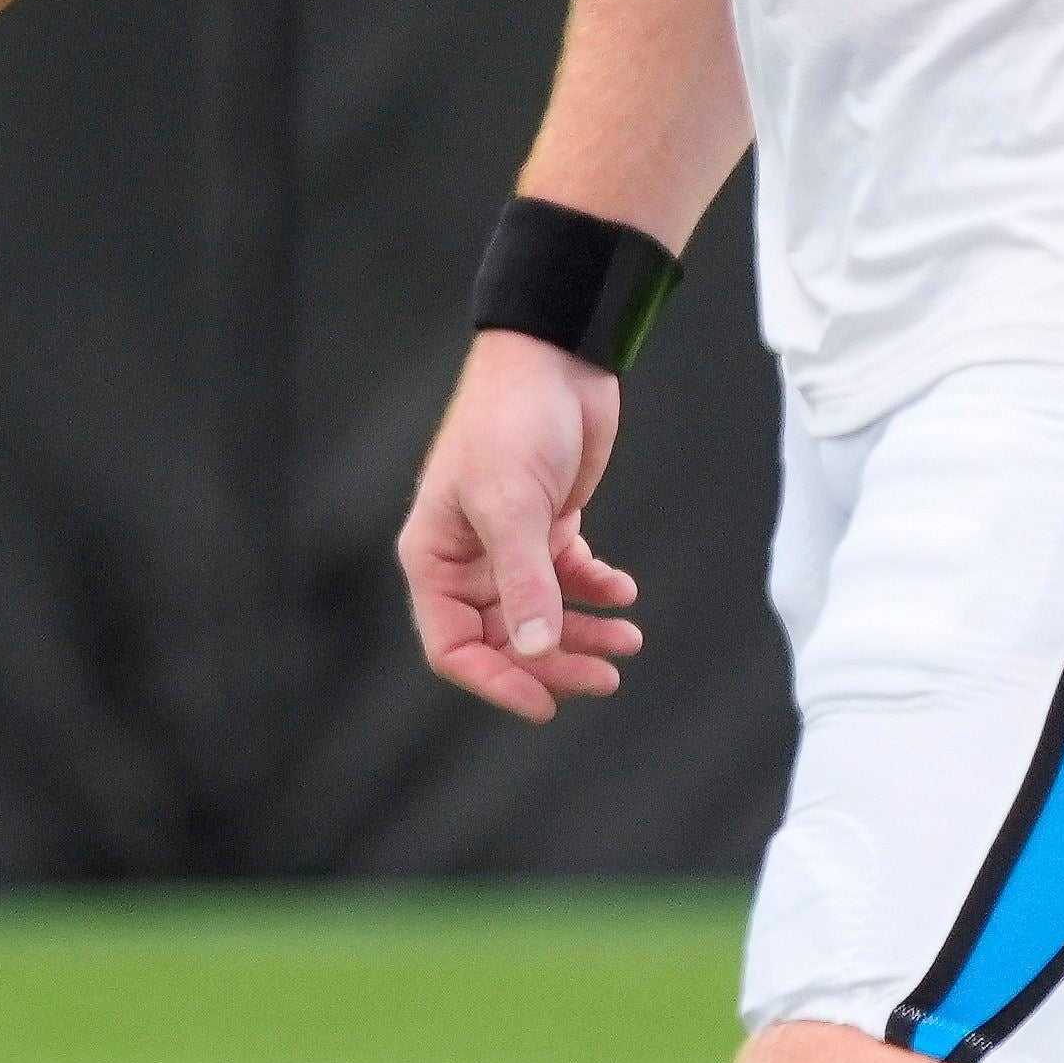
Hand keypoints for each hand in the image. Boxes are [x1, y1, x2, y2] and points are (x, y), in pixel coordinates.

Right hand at [399, 333, 649, 722]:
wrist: (556, 357)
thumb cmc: (511, 420)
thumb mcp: (513, 504)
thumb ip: (524, 582)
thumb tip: (537, 651)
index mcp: (434, 557)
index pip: (452, 646)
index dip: (495, 682)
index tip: (545, 705)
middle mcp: (466, 558)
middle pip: (504, 640)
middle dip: (555, 662)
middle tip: (607, 673)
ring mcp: (508, 544)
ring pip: (541, 616)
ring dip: (583, 633)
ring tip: (629, 638)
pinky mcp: (548, 525)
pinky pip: (569, 579)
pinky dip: (596, 591)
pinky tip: (623, 591)